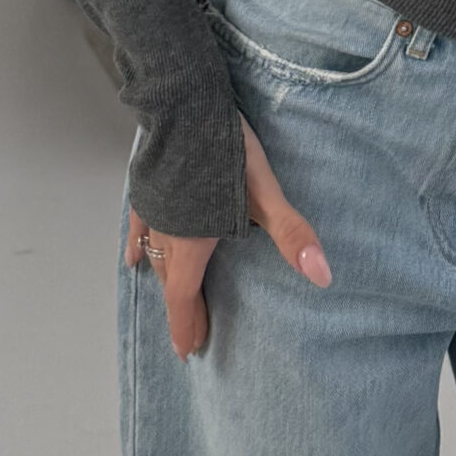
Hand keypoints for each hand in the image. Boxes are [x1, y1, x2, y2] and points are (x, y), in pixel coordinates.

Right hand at [124, 107, 331, 359]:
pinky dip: (136, 246)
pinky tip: (132, 256)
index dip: (187, 325)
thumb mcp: (265, 194)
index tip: (189, 351)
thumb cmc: (225, 152)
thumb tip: (323, 276)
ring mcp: (152, 210)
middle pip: (170, 281)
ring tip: (168, 297)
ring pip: (152, 254)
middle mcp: (166, 233)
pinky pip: (136, 227)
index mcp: (192, 243)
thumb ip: (291, 235)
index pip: (185, 297)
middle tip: (187, 335)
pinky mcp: (145, 187)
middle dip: (180, 309)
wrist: (183, 105)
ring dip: (162, 279)